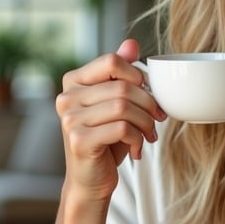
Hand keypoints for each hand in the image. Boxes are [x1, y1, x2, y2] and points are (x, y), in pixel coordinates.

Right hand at [56, 39, 164, 200]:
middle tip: (158, 119)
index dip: (137, 74)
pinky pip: (122, 129)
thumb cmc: (106, 140)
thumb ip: (120, 74)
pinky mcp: (79, 140)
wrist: (91, 180)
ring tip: (149, 135)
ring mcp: (70, 119)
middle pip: (121, 86)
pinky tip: (137, 150)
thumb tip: (131, 43)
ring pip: (123, 107)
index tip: (149, 92)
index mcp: (73, 81)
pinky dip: (137, 139)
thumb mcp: (116, 104)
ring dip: (145, 123)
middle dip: (148, 103)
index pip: (111, 61)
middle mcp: (67, 97)